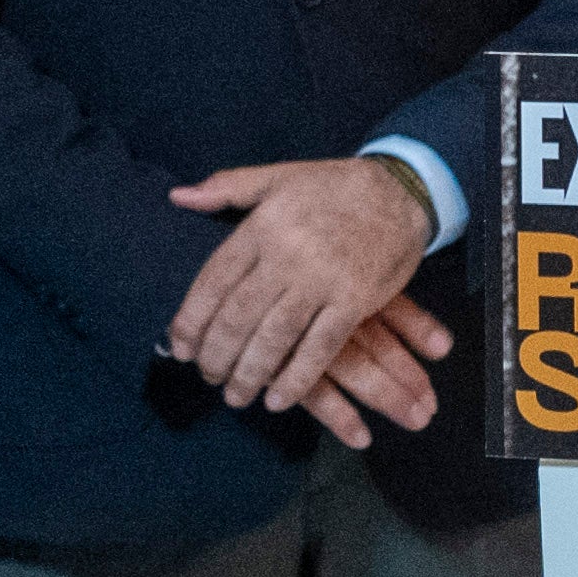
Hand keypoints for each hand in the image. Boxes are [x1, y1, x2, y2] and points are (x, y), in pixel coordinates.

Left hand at [163, 153, 450, 437]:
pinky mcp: (355, 300)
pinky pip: (319, 349)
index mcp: (262, 226)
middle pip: (238, 316)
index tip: (179, 348)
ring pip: (273, 338)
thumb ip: (226, 187)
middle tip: (208, 378)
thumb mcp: (277, 176)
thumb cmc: (334, 186)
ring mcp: (322, 279)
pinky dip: (297, 379)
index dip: (192, 319)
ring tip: (236, 396)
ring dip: (250, 374)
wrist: (399, 191)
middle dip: (217, 355)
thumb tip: (178, 197)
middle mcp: (287, 254)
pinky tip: (278, 400)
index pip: (214, 280)